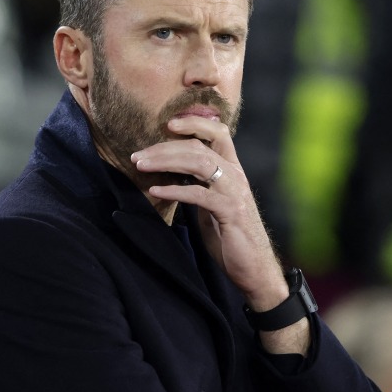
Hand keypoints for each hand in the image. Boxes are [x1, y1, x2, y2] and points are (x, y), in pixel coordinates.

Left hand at [131, 116, 309, 353]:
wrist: (254, 268)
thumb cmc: (231, 237)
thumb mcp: (213, 204)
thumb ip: (200, 185)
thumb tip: (173, 173)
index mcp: (233, 170)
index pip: (218, 133)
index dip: (194, 123)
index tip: (168, 124)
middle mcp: (236, 176)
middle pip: (199, 147)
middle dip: (164, 147)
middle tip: (137, 154)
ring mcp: (234, 192)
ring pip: (198, 162)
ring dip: (165, 161)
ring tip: (140, 166)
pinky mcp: (230, 212)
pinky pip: (198, 194)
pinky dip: (174, 189)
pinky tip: (155, 190)